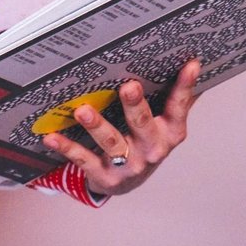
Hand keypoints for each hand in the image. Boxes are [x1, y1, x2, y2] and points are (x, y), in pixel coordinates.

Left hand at [41, 59, 199, 198]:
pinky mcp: (104, 176)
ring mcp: (128, 164)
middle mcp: (151, 149)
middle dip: (135, 106)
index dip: (184, 87)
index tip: (189, 65)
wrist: (125, 182)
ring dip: (97, 126)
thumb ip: (177, 98)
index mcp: (169, 132)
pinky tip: (52, 137)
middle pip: (142, 124)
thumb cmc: (144, 143)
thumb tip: (193, 63)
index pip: (178, 107)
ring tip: (83, 111)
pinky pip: (83, 159)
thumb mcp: (164, 124)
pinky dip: (66, 148)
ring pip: (111, 142)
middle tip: (128, 87)